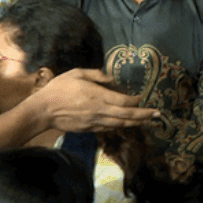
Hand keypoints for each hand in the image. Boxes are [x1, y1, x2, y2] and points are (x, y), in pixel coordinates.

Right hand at [32, 69, 159, 131]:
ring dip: (136, 123)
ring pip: (120, 124)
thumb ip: (96, 75)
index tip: (142, 97)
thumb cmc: (59, 88)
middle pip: (127, 115)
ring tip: (148, 121)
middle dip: (144, 115)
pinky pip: (110, 128)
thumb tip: (111, 78)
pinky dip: (120, 126)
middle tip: (158, 114)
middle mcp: (100, 111)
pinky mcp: (90, 129)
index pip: (123, 100)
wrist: (44, 110)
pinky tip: (127, 125)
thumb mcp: (77, 73)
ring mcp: (96, 122)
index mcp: (98, 96)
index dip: (135, 100)